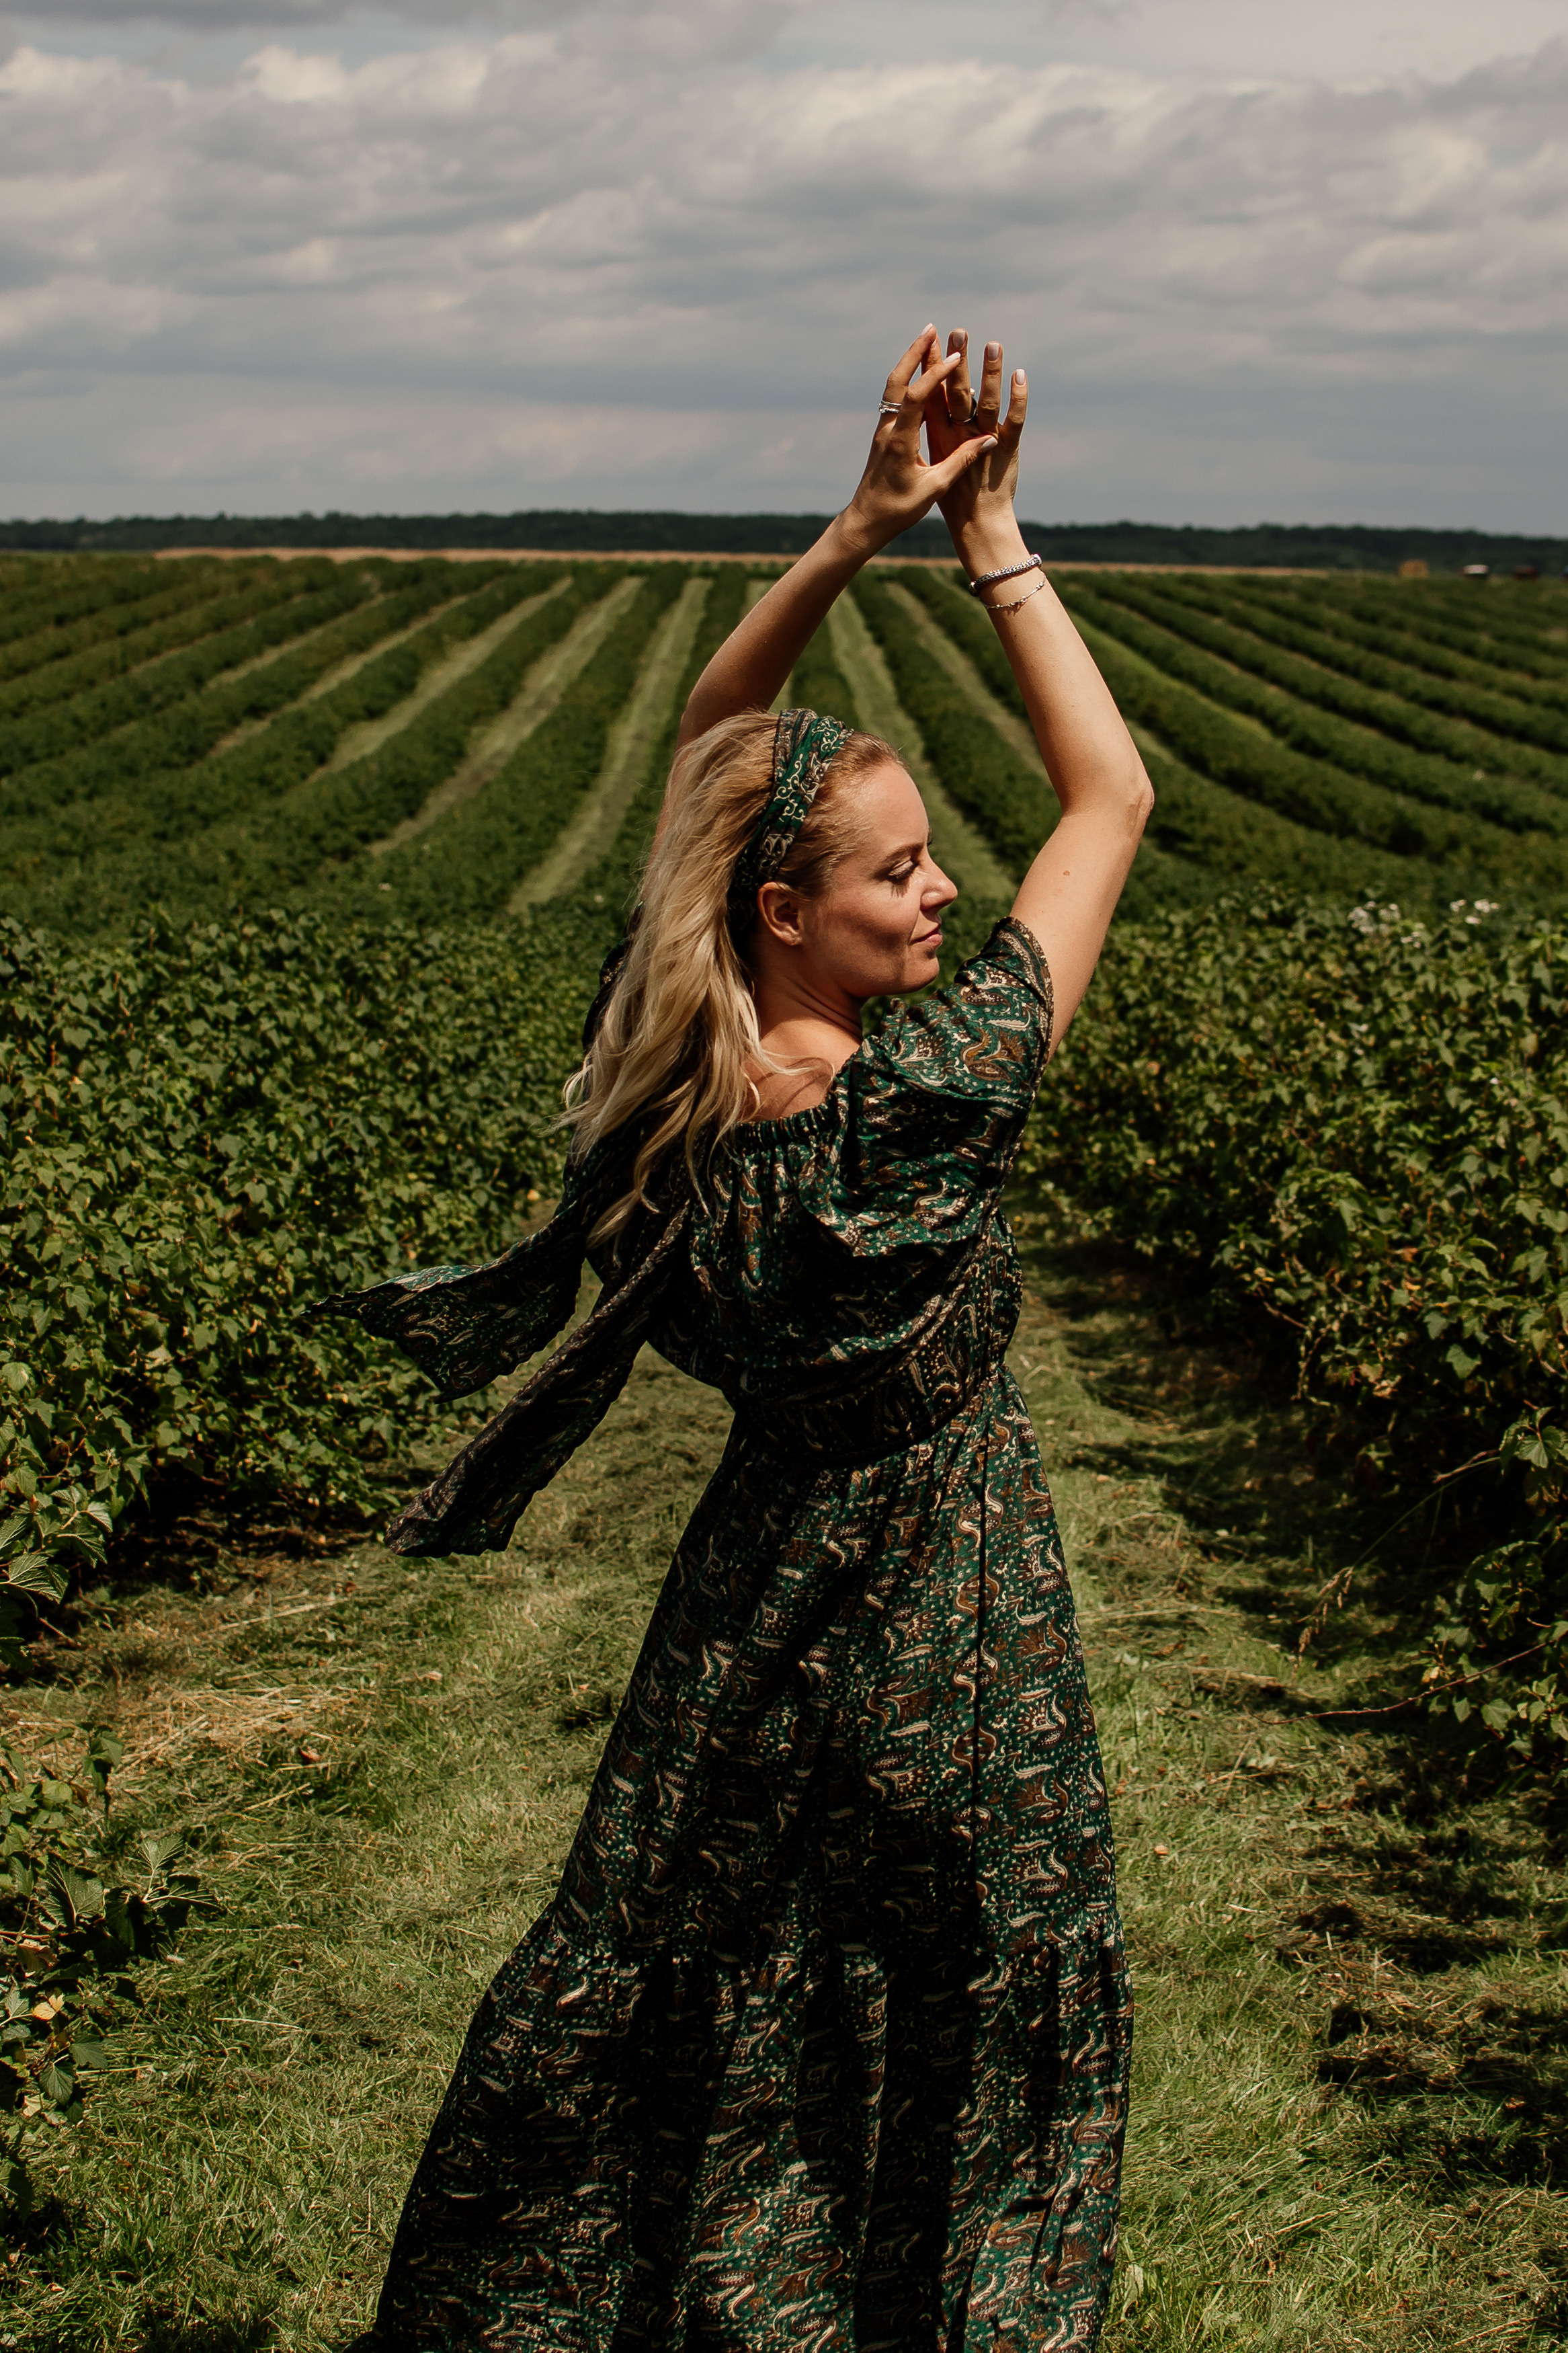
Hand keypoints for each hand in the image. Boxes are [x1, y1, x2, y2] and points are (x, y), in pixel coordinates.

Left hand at [839, 327, 998, 557]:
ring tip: (927, 342)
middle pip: (898, 380)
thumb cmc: (898, 510)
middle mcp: (888, 429)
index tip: (955, 356)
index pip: (917, 397)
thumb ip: (962, 462)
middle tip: (932, 329)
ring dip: (910, 362)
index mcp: (900, 441)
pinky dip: (908, 380)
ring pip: (894, 387)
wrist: (865, 521)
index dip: (935, 375)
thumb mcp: (934, 488)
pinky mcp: (884, 436)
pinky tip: (920, 375)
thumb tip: (990, 439)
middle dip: (915, 353)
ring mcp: (884, 431)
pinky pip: (896, 399)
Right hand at [925, 331, 1027, 571]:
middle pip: (957, 392)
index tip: (931, 341)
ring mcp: (982, 441)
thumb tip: (935, 409)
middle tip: (958, 331)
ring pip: (985, 400)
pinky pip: (1014, 419)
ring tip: (993, 343)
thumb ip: (938, 434)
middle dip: (957, 360)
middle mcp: (960, 436)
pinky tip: (1021, 374)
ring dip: (989, 371)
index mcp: (940, 437)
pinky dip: (1019, 397)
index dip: (933, 368)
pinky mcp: (1005, 450)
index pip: (935, 395)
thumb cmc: (955, 499)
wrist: (976, 525)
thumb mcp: (939, 462)